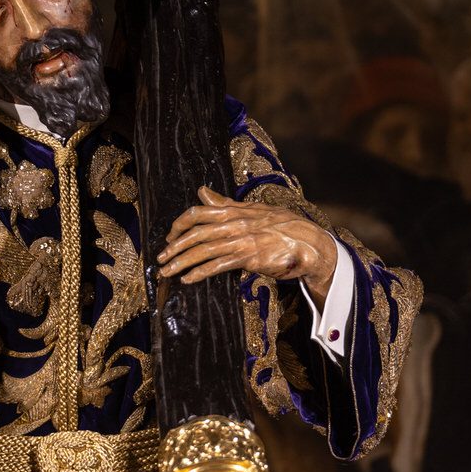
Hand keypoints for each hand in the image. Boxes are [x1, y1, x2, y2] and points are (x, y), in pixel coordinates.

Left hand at [157, 187, 338, 303]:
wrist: (309, 243)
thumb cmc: (281, 226)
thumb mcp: (252, 210)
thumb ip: (224, 204)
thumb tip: (202, 191)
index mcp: (234, 211)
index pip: (199, 213)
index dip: (180, 224)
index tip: (170, 236)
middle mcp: (235, 223)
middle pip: (196, 233)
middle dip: (175, 246)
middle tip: (161, 257)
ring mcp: (242, 240)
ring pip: (204, 250)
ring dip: (181, 262)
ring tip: (167, 272)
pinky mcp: (249, 257)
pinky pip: (218, 266)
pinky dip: (200, 273)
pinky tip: (188, 280)